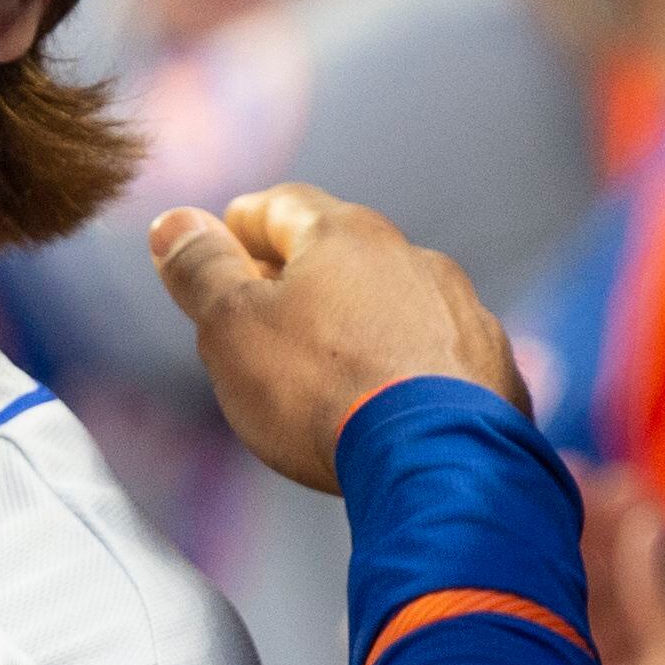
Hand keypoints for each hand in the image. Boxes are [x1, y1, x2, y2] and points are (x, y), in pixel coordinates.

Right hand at [152, 185, 525, 492]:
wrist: (436, 459)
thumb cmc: (319, 388)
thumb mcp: (231, 326)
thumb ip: (202, 270)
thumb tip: (173, 222)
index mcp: (343, 236)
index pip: (282, 205)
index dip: (244, 222)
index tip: (223, 237)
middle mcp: (410, 258)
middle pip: (342, 251)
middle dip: (301, 273)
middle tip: (263, 306)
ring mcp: (459, 310)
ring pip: (394, 300)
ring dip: (358, 317)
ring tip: (327, 361)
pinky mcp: (491, 366)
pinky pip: (435, 351)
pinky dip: (404, 361)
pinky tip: (387, 398)